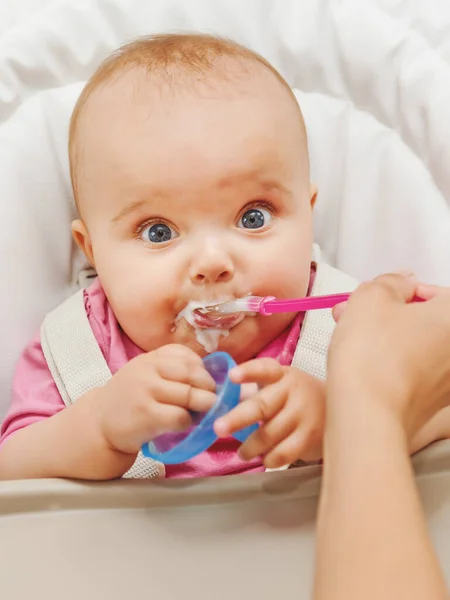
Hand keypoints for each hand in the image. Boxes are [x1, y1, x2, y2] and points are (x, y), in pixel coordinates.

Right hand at [92, 344, 215, 454]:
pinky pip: (180, 416)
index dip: (202, 369)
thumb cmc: (130, 400)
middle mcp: (147, 369)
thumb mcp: (146, 375)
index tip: (204, 383)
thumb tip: (211, 380)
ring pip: (189, 394)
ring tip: (200, 413)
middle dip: (208, 388)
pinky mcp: (146, 415)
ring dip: (202, 406)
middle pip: (191, 373)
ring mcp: (146, 391)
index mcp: (150, 358)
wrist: (98, 424)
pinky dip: (188, 422)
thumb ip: (171, 371)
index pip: (186, 355)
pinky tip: (183, 425)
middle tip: (211, 400)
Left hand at [214, 358, 324, 467]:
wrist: (341, 408)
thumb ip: (255, 392)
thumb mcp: (281, 385)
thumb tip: (219, 407)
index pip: (264, 369)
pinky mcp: (311, 435)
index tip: (232, 376)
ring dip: (250, 447)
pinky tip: (265, 460)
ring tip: (242, 453)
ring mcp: (303, 413)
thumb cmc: (296, 397)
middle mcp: (292, 390)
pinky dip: (270, 459)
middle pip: (261, 406)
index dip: (248, 372)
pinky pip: (284, 452)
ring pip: (269, 434)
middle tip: (218, 429)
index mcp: (281, 374)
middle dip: (237, 418)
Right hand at [328, 273, 449, 437]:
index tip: (378, 297)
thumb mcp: (372, 296)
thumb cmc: (372, 356)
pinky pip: (414, 371)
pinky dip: (392, 363)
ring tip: (353, 339)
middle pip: (426, 320)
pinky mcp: (434, 403)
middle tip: (358, 315)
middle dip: (389, 314)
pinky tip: (365, 364)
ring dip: (388, 338)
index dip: (398, 291)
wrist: (366, 414)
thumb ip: (391, 281)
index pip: (432, 291)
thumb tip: (400, 284)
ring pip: (417, 345)